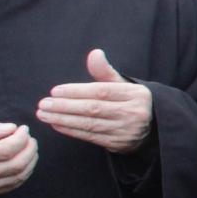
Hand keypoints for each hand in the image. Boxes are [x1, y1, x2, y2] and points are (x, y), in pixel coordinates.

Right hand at [0, 119, 38, 197]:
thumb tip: (10, 128)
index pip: (4, 150)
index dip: (20, 139)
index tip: (23, 128)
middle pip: (14, 165)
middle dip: (29, 150)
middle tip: (30, 138)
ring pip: (15, 178)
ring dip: (29, 163)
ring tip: (30, 148)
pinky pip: (8, 187)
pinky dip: (22, 175)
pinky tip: (23, 163)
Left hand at [36, 49, 153, 153]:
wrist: (152, 129)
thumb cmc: (131, 102)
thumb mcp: (124, 85)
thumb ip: (106, 71)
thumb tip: (95, 53)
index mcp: (135, 94)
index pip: (101, 91)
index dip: (77, 91)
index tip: (56, 91)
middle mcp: (132, 113)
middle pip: (93, 108)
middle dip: (66, 106)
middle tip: (44, 103)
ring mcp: (125, 130)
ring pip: (89, 124)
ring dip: (63, 119)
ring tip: (44, 114)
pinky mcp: (117, 144)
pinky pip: (90, 136)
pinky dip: (71, 130)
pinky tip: (56, 124)